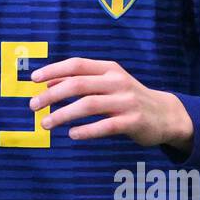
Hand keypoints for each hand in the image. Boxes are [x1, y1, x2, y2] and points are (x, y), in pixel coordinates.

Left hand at [28, 58, 193, 151]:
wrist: (166, 114)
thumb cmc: (128, 98)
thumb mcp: (107, 83)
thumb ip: (81, 82)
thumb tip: (47, 83)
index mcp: (109, 69)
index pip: (77, 65)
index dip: (53, 70)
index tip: (33, 80)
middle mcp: (117, 82)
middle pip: (78, 84)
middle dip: (52, 95)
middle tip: (33, 106)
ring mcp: (126, 101)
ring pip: (88, 105)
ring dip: (63, 114)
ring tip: (46, 124)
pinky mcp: (133, 122)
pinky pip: (105, 126)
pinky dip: (87, 130)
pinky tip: (72, 135)